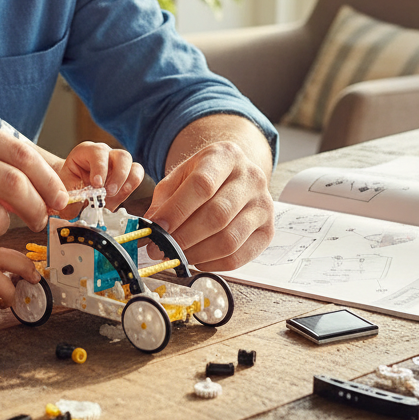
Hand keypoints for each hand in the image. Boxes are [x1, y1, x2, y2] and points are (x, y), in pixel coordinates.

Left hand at [56, 141, 144, 210]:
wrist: (72, 190)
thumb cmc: (68, 187)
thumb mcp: (64, 192)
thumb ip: (71, 201)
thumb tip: (78, 209)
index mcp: (86, 152)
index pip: (98, 152)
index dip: (99, 167)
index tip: (97, 184)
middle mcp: (106, 155)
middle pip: (121, 156)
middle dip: (118, 176)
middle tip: (108, 192)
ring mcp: (118, 165)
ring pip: (133, 166)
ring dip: (127, 183)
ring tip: (114, 196)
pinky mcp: (126, 176)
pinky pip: (137, 177)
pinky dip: (131, 189)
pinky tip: (119, 198)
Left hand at [145, 135, 273, 270]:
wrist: (236, 175)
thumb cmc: (204, 176)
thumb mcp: (181, 176)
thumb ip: (164, 199)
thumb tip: (150, 228)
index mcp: (227, 155)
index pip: (203, 184)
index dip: (177, 210)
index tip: (157, 228)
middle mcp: (252, 178)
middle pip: (217, 215)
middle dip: (184, 237)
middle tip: (161, 248)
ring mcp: (264, 205)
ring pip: (229, 239)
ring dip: (197, 253)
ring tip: (177, 255)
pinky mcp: (268, 231)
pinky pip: (239, 256)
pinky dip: (213, 264)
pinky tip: (197, 259)